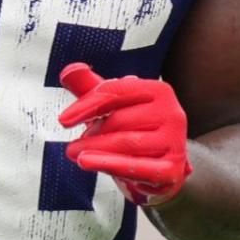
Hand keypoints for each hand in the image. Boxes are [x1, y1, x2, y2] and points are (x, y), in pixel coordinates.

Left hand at [58, 62, 192, 206]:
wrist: (160, 168)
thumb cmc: (135, 131)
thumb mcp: (114, 107)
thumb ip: (91, 87)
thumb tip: (70, 70)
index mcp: (159, 91)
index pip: (117, 91)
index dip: (86, 104)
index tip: (64, 120)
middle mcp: (172, 113)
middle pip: (119, 120)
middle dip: (91, 132)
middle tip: (75, 144)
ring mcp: (174, 142)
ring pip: (125, 143)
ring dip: (94, 149)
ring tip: (75, 153)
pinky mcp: (172, 169)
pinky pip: (136, 168)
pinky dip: (109, 165)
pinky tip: (87, 162)